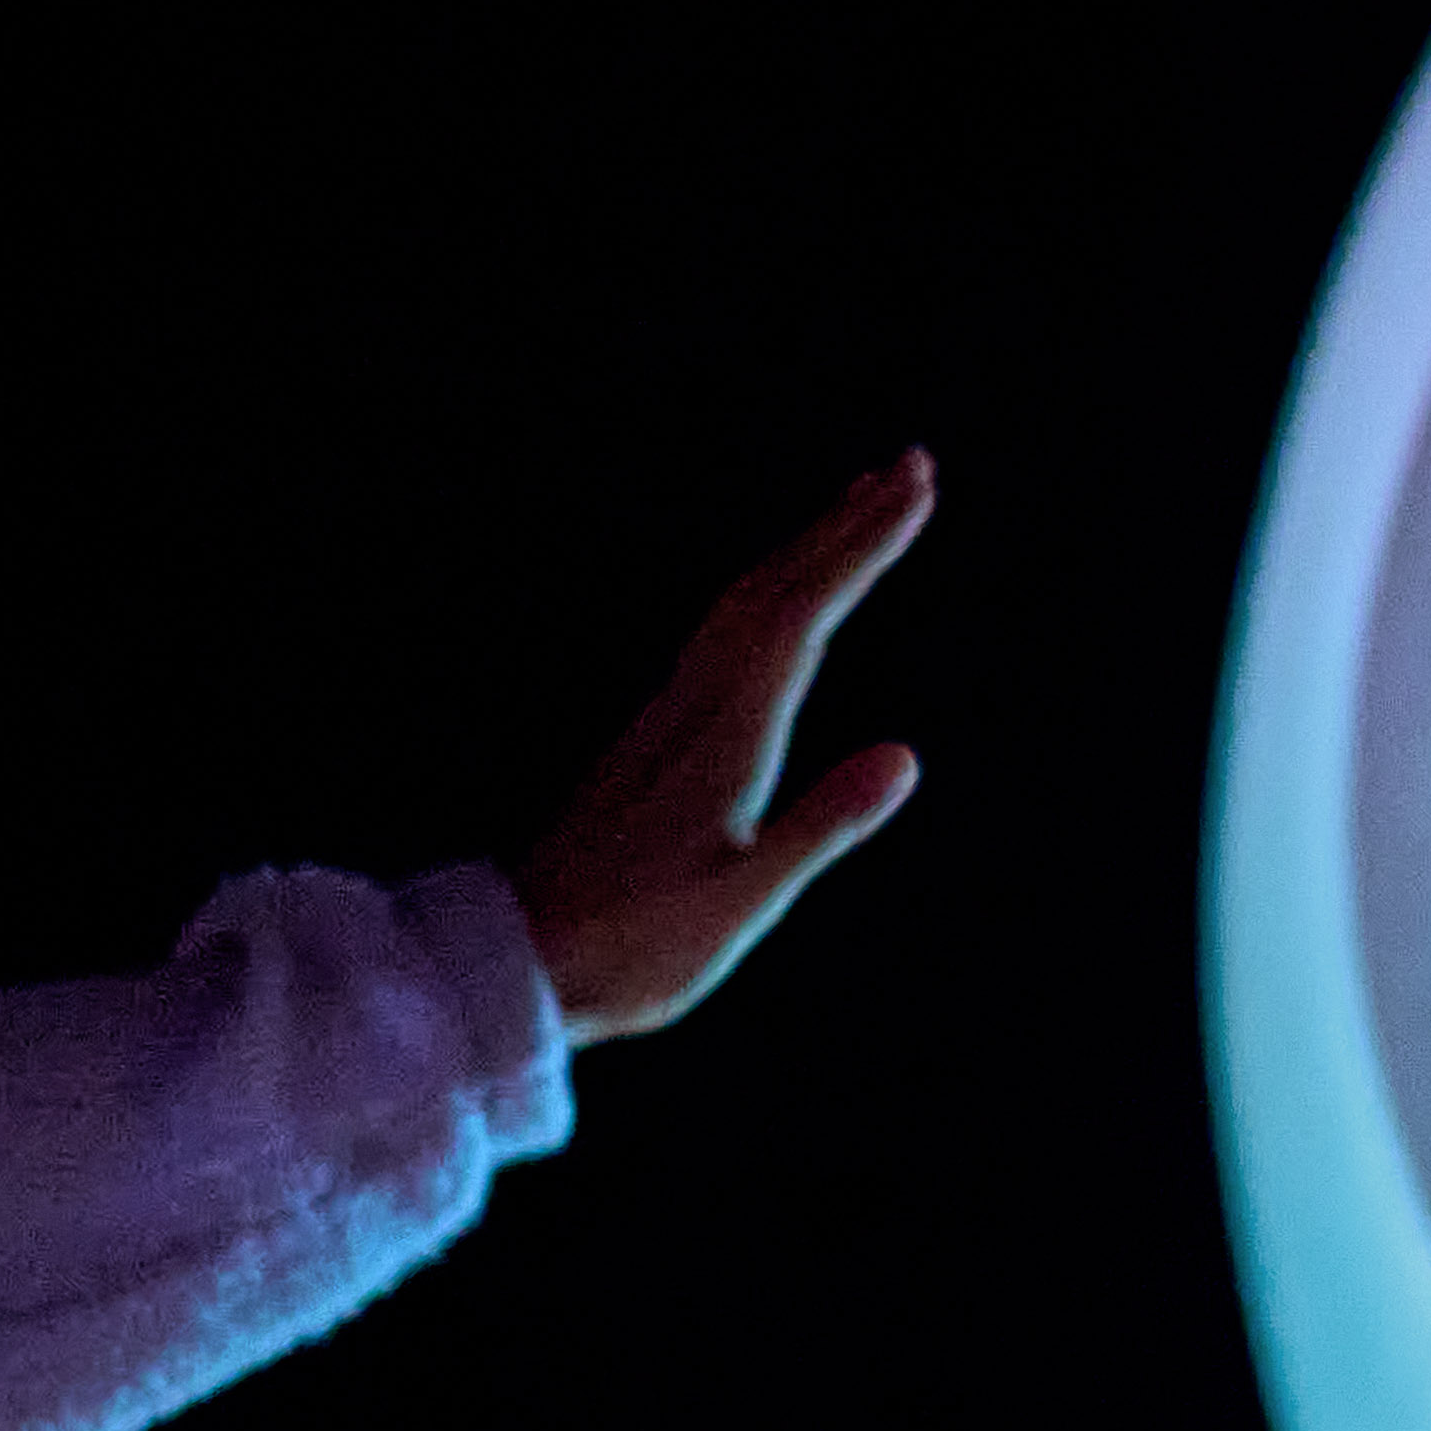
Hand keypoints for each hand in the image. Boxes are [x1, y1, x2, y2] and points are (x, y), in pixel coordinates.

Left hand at [516, 454, 931, 1041]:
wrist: (516, 964)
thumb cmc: (632, 947)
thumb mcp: (742, 904)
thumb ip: (822, 826)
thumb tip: (905, 757)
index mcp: (725, 743)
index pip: (802, 619)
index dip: (860, 549)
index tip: (913, 489)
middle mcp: (692, 713)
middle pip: (772, 590)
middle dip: (844, 524)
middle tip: (911, 466)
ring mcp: (664, 722)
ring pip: (740, 605)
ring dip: (804, 548)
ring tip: (856, 505)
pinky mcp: (649, 743)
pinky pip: (718, 636)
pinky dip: (766, 593)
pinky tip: (776, 601)